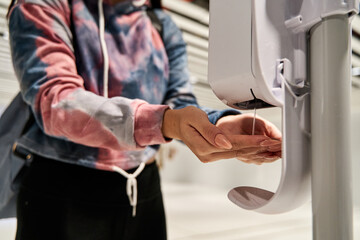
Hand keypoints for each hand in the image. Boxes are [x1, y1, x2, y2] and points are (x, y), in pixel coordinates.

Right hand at [161, 106, 279, 162]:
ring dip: (254, 150)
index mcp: (203, 147)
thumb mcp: (196, 118)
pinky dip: (246, 149)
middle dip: (256, 147)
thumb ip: (210, 131)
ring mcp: (210, 156)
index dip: (249, 142)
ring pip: (237, 153)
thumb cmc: (186, 118)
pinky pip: (233, 153)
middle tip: (274, 144)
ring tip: (270, 146)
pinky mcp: (214, 155)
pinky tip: (258, 147)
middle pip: (237, 151)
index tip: (264, 140)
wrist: (178, 124)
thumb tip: (225, 143)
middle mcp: (207, 155)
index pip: (231, 145)